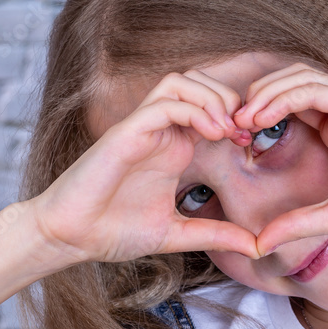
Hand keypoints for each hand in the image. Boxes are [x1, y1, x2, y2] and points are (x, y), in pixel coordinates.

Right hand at [28, 71, 260, 263]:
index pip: (210, 105)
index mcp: (174, 146)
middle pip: (200, 82)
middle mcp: (160, 131)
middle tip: (243, 131)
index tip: (251, 144)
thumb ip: (216, 235)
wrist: (71, 238)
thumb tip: (256, 247)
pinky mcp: (125, 133)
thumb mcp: (178, 234)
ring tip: (227, 129)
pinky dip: (192, 109)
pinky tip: (210, 133)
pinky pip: (163, 103)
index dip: (238, 116)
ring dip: (212, 97)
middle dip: (230, 98)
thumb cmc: (113, 231)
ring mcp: (142, 128)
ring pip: (182, 82)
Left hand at [231, 63, 327, 256]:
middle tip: (227, 124)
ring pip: (297, 78)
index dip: (258, 115)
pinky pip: (314, 88)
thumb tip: (260, 244)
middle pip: (287, 83)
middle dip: (254, 98)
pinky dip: (283, 97)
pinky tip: (262, 117)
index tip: (233, 139)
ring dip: (264, 94)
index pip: (288, 105)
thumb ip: (297, 224)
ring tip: (241, 118)